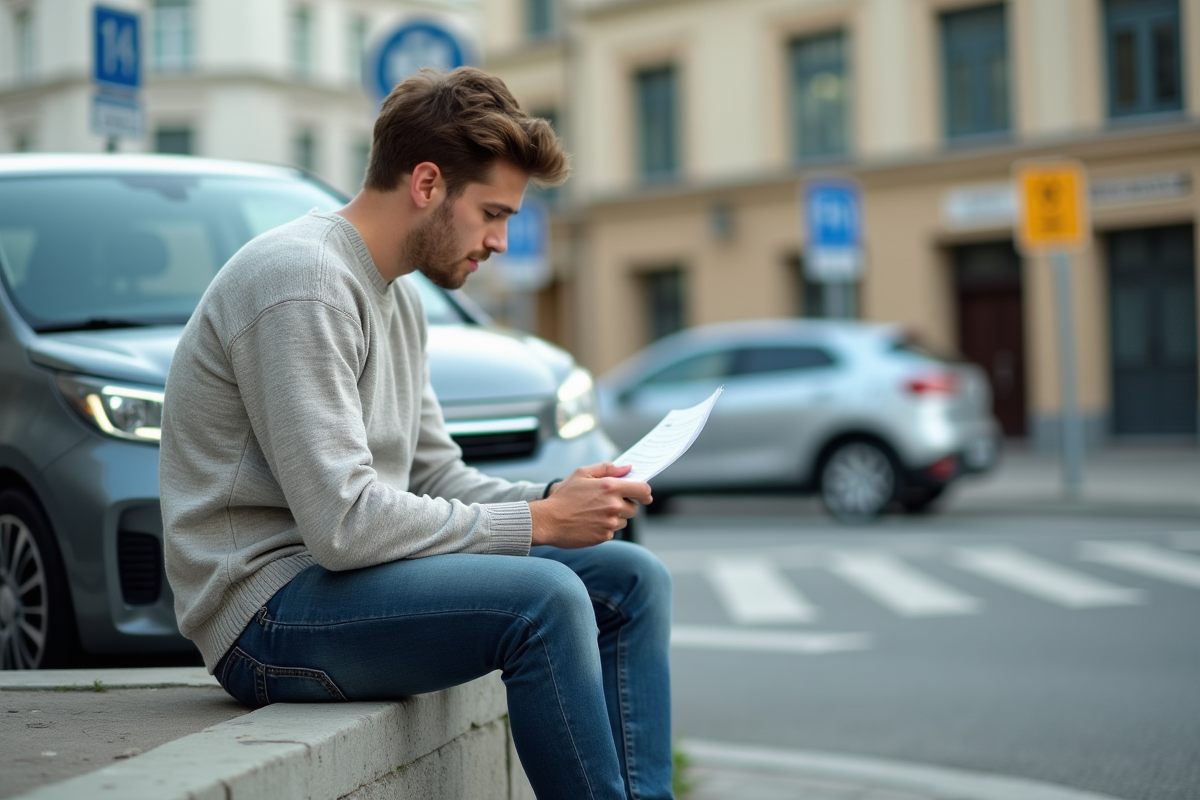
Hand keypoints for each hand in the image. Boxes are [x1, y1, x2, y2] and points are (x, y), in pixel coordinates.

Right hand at [528, 463, 651, 547]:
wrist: (548, 520)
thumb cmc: (564, 496)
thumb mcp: (582, 474)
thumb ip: (607, 468)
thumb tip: (628, 468)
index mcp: (610, 487)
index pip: (642, 490)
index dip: (645, 493)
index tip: (645, 496)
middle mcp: (614, 506)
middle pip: (633, 508)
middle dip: (625, 505)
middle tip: (607, 503)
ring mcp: (610, 523)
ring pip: (623, 521)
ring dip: (615, 517)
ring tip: (594, 513)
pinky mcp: (604, 537)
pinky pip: (612, 532)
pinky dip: (604, 528)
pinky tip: (589, 522)